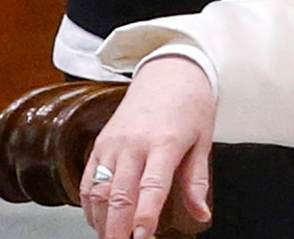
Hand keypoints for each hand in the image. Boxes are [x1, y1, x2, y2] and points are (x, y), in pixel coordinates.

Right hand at [83, 56, 215, 238]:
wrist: (169, 71)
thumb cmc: (190, 106)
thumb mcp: (203, 140)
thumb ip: (197, 181)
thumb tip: (201, 214)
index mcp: (165, 142)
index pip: (152, 186)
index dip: (145, 216)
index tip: (142, 238)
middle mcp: (135, 144)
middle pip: (120, 194)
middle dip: (118, 228)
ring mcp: (114, 143)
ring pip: (100, 190)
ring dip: (102, 221)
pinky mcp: (101, 143)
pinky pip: (89, 179)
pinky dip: (90, 204)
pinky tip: (98, 220)